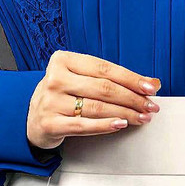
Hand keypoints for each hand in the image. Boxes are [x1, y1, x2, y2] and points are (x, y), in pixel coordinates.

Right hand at [26, 50, 161, 150]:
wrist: (32, 118)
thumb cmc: (62, 95)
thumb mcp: (82, 79)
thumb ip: (112, 78)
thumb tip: (152, 82)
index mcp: (63, 60)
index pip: (104, 68)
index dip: (131, 78)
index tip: (150, 86)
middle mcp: (55, 78)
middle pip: (103, 88)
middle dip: (132, 98)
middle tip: (150, 105)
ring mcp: (51, 101)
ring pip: (97, 107)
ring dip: (125, 113)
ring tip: (141, 116)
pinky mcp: (50, 123)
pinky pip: (84, 125)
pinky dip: (106, 125)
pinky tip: (121, 125)